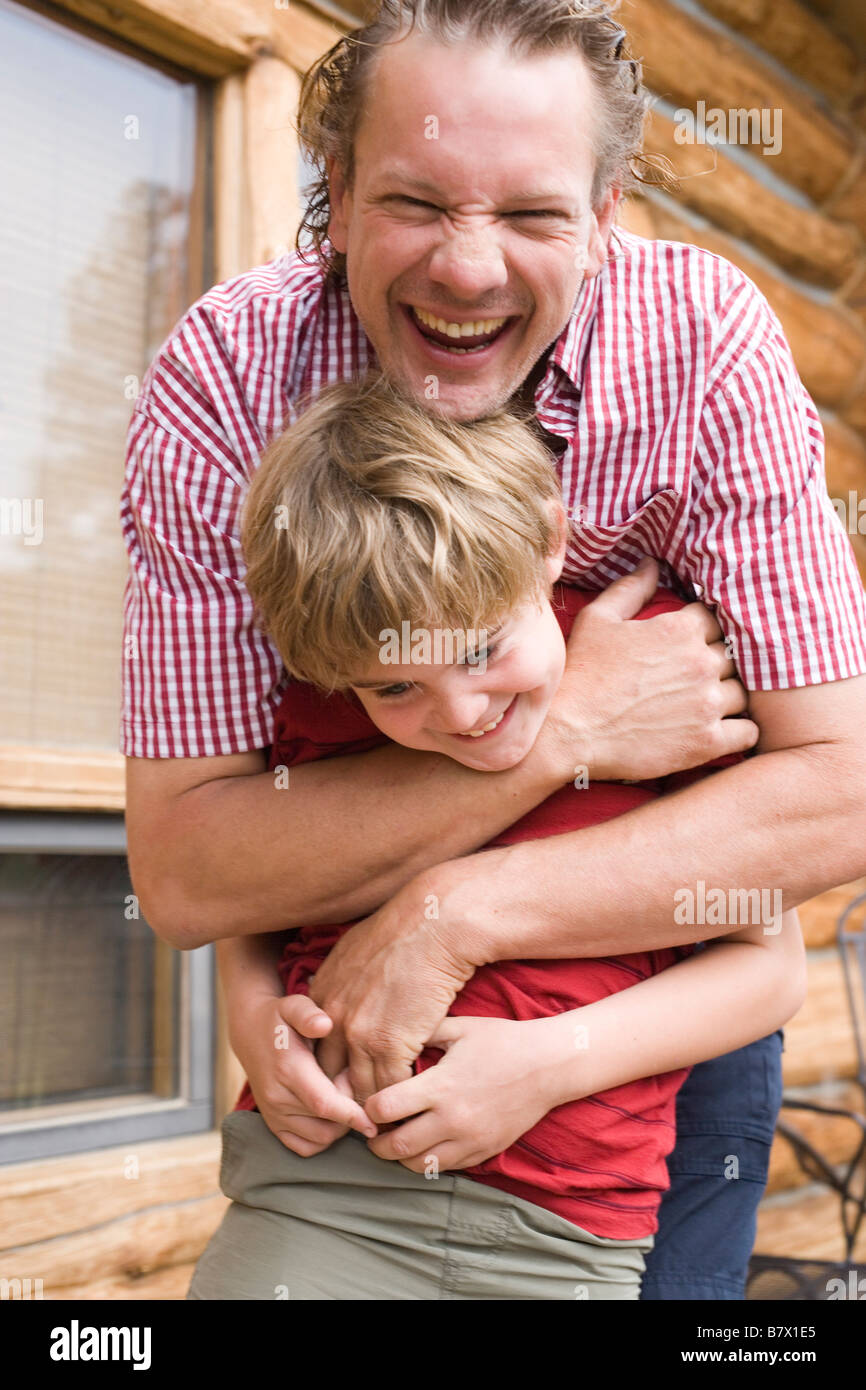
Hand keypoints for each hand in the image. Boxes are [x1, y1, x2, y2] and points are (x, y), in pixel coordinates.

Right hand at [229, 992, 376, 1153]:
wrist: (249, 1033)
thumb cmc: (280, 1019)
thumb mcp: (294, 1006)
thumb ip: (308, 1014)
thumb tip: (325, 1024)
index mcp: (288, 1070)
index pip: (324, 1104)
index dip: (352, 1116)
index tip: (374, 1122)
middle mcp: (278, 1098)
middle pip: (325, 1127)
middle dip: (350, 1116)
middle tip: (353, 1086)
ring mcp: (274, 1115)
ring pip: (318, 1140)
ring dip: (339, 1128)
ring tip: (343, 1097)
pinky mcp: (273, 1125)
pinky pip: (304, 1147)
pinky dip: (323, 1139)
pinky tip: (332, 1116)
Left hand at [308, 875, 475, 1103]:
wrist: (433, 924)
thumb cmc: (405, 930)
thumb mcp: (355, 949)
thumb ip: (342, 978)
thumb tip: (343, 988)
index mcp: (322, 995)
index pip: (315, 1049)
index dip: (330, 1070)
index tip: (343, 1085)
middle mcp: (332, 1018)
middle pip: (328, 1075)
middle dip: (343, 1098)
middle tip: (358, 1118)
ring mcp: (357, 1033)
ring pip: (358, 1088)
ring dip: (371, 1109)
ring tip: (384, 1126)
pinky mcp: (389, 1044)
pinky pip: (388, 1087)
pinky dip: (397, 1102)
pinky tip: (408, 1110)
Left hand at [364, 1015, 561, 1171]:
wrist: (548, 1066)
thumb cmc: (502, 1041)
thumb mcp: (459, 1028)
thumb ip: (422, 1036)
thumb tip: (391, 1040)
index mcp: (440, 1086)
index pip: (384, 1109)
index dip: (369, 1107)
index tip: (371, 1101)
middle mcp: (452, 1119)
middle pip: (395, 1147)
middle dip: (376, 1142)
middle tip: (373, 1132)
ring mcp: (469, 1140)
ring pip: (417, 1165)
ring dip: (400, 1156)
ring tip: (398, 1139)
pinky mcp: (484, 1152)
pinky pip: (445, 1168)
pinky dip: (428, 1160)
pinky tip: (427, 1142)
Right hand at [538, 558, 757, 781]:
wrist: (568, 732)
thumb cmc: (580, 674)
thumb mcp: (597, 619)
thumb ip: (631, 589)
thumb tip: (653, 565)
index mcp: (680, 629)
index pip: (716, 621)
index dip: (704, 632)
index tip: (689, 646)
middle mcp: (701, 663)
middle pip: (733, 656)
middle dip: (717, 664)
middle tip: (692, 679)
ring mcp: (707, 704)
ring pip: (742, 693)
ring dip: (727, 696)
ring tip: (704, 704)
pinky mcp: (707, 741)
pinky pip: (748, 732)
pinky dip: (739, 730)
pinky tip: (720, 729)